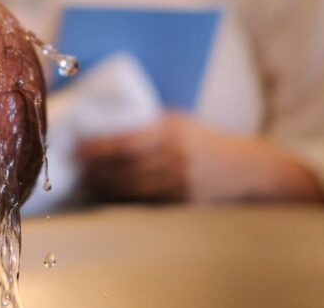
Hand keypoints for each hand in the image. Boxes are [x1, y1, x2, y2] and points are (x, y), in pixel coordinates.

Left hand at [76, 113, 323, 202]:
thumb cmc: (208, 140)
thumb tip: (111, 124)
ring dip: (106, 187)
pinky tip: (111, 197)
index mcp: (170, 130)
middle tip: (75, 170)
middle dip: (96, 170)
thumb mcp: (181, 122)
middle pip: (124, 168)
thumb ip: (151, 124)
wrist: (249, 167)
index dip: (97, 148)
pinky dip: (125, 199)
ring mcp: (180, 179)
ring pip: (132, 188)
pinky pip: (147, 201)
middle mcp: (174, 155)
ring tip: (87, 183)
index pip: (125, 141)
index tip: (75, 150)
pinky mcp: (184, 199)